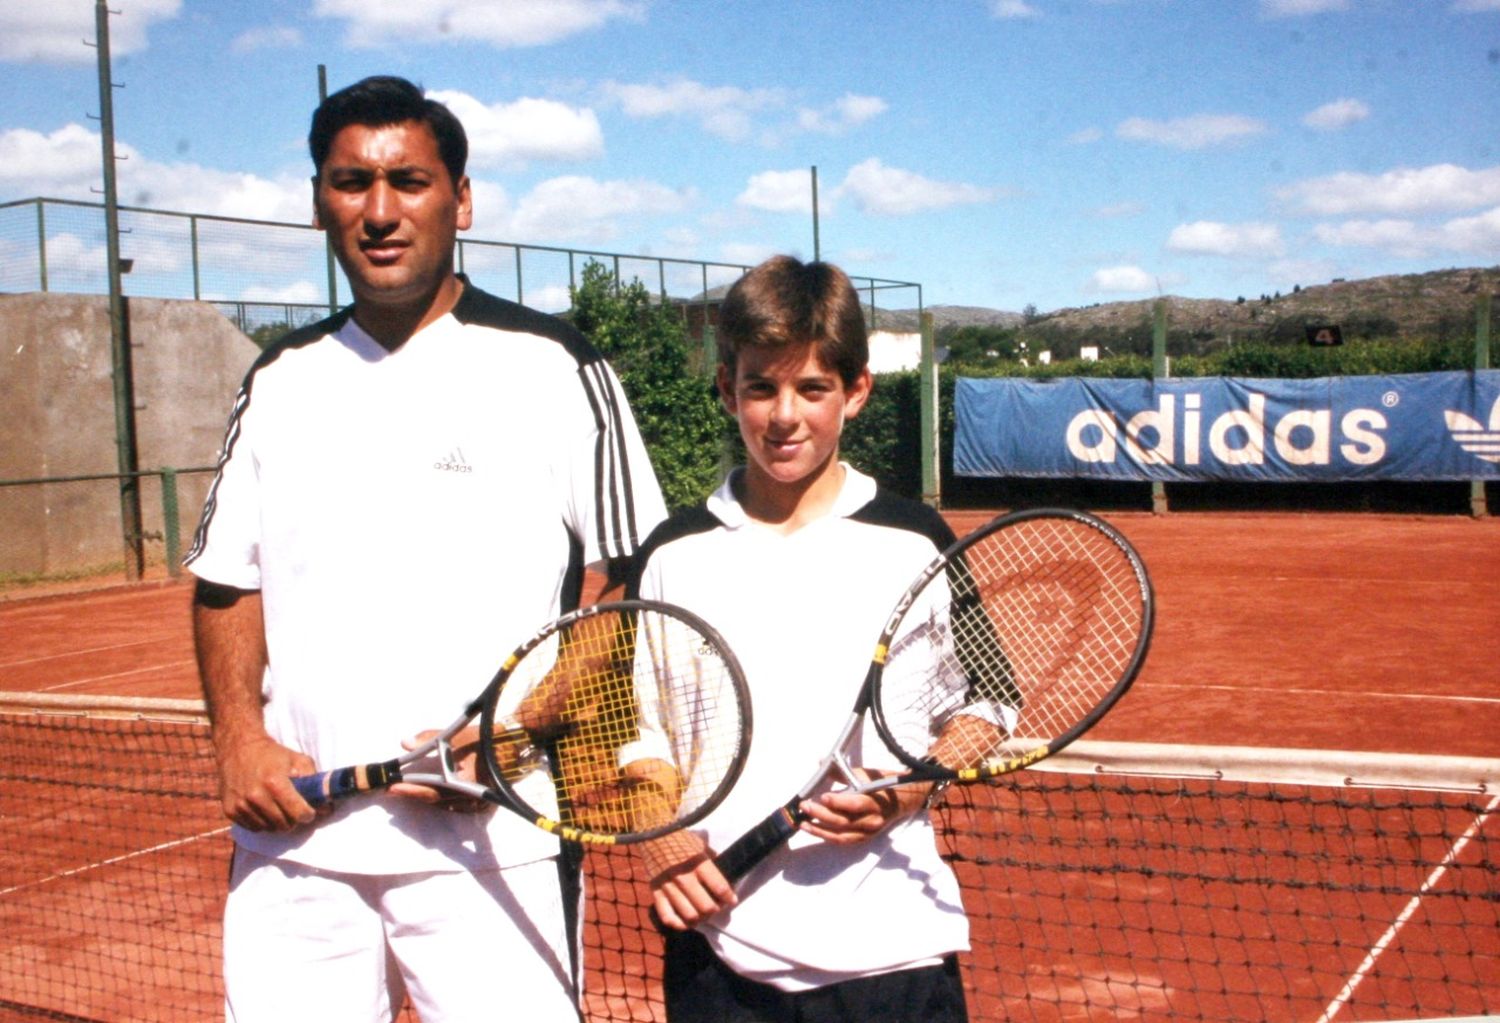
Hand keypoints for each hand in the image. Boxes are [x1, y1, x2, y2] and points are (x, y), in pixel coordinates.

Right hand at [214, 734, 320, 831]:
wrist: (239, 748)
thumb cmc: (273, 754)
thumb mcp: (298, 760)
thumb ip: (314, 781)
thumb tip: (327, 805)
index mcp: (275, 782)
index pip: (298, 813)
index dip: (308, 815)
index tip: (309, 812)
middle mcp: (256, 796)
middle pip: (284, 825)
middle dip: (294, 820)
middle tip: (295, 811)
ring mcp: (241, 805)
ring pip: (269, 829)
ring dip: (277, 822)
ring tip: (279, 808)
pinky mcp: (230, 810)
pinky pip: (253, 828)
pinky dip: (262, 822)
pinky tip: (264, 809)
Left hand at [388, 727, 489, 813]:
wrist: (517, 744)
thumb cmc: (488, 739)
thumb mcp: (458, 735)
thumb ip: (431, 738)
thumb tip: (405, 743)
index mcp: (466, 781)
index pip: (431, 790)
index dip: (410, 790)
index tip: (393, 788)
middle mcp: (471, 796)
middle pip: (435, 800)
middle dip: (413, 794)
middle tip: (394, 789)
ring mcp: (478, 801)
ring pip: (445, 804)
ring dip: (426, 797)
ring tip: (409, 790)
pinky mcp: (482, 801)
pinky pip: (457, 805)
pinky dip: (442, 800)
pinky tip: (433, 793)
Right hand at [643, 832, 734, 929]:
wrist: (653, 835)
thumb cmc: (681, 840)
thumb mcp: (701, 846)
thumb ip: (712, 862)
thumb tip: (725, 878)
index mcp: (698, 863)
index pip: (720, 888)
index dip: (729, 897)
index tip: (732, 900)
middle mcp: (684, 878)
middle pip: (706, 907)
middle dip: (715, 910)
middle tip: (717, 906)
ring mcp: (668, 888)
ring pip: (689, 916)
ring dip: (700, 919)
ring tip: (703, 914)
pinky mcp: (656, 894)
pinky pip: (668, 918)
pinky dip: (679, 924)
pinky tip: (686, 921)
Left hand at [797, 770, 925, 844]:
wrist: (904, 799)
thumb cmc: (883, 783)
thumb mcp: (865, 773)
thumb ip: (842, 771)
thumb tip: (822, 762)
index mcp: (875, 801)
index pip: (855, 804)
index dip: (838, 802)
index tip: (822, 796)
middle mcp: (872, 820)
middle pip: (844, 821)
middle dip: (822, 814)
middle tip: (805, 806)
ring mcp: (868, 832)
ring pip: (841, 835)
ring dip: (820, 830)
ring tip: (804, 823)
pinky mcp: (865, 838)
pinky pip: (844, 841)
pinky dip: (828, 836)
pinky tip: (815, 830)